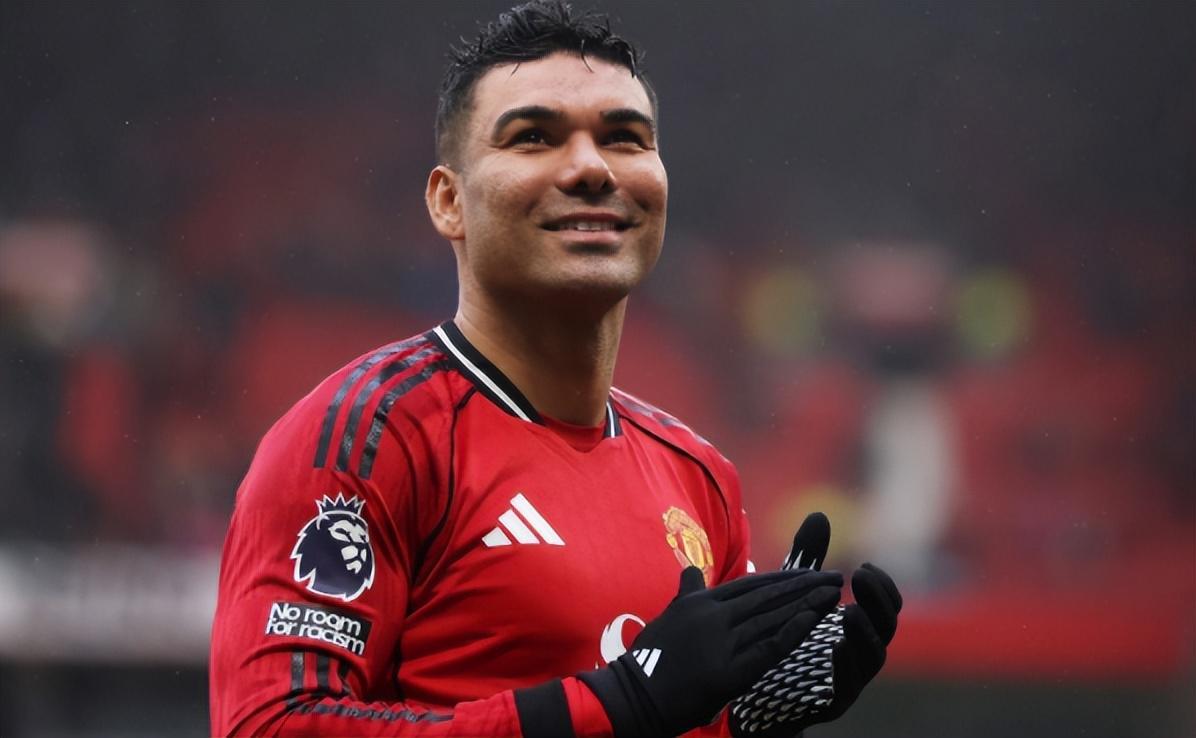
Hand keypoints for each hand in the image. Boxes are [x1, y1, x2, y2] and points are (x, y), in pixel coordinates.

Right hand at [579, 566, 842, 737]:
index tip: (809, 573)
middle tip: (834, 576)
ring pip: (774, 617)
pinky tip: (815, 619)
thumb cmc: (650, 659)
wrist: (636, 696)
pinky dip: (795, 630)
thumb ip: (685, 593)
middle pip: (768, 596)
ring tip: (834, 593)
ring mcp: (722, 642)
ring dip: (808, 603)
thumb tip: (690, 570)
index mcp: (701, 603)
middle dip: (804, 585)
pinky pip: (770, 646)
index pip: (751, 585)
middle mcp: (714, 616)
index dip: (783, 579)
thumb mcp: (666, 617)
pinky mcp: (731, 670)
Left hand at [729, 513, 902, 736]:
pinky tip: (835, 647)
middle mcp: (862, 652)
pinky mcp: (830, 703)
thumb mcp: (794, 593)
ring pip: (872, 658)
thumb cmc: (786, 635)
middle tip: (859, 576)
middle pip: (886, 627)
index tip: (864, 565)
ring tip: (850, 611)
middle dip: (878, 601)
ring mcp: (850, 680)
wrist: (758, 689)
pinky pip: (846, 687)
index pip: (886, 605)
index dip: (882, 586)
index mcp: (860, 626)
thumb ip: (808, 558)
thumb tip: (819, 514)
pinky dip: (845, 667)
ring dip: (865, 634)